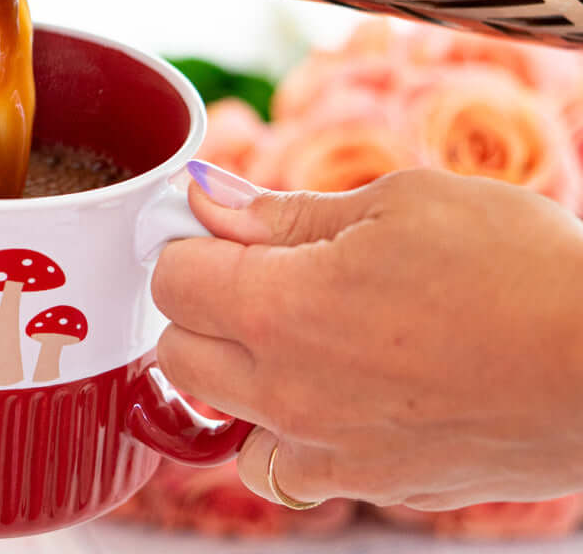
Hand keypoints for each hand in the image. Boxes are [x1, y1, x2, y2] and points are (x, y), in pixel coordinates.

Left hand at [152, 166, 582, 508]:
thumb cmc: (513, 267)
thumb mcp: (395, 204)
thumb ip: (284, 213)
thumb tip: (209, 199)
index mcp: (281, 308)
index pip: (171, 279)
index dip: (187, 243)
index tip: (216, 230)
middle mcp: (288, 391)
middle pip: (176, 351)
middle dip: (198, 306)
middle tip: (253, 273)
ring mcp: (329, 450)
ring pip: (223, 420)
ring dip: (235, 376)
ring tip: (294, 336)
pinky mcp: (375, 486)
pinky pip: (289, 469)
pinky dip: (289, 432)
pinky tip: (337, 390)